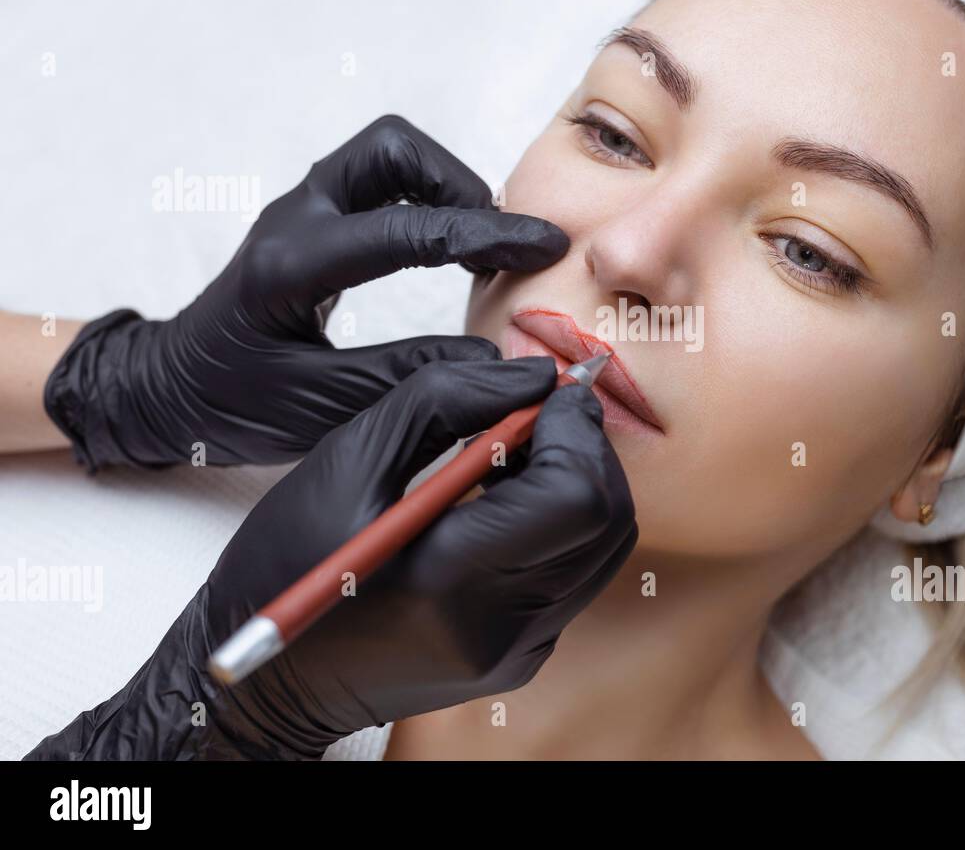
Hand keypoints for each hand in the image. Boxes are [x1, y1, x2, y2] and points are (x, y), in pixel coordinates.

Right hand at [25, 357, 637, 759]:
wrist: (268, 679)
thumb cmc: (289, 561)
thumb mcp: (349, 457)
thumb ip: (446, 401)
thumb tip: (535, 375)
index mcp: (447, 578)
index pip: (574, 496)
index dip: (576, 430)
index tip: (549, 391)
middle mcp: (496, 628)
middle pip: (606, 521)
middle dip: (587, 450)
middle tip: (541, 412)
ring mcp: (514, 653)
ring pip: (603, 549)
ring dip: (580, 483)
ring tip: (520, 454)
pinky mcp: (518, 660)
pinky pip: (575, 577)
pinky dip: (561, 525)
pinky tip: (507, 502)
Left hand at [44, 114, 567, 468]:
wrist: (166, 390)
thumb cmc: (230, 404)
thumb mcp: (320, 408)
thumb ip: (408, 378)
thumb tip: (497, 361)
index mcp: (293, 266)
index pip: (408, 229)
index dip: (488, 236)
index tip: (545, 247)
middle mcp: (297, 218)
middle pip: (393, 148)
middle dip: (460, 184)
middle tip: (498, 244)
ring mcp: (302, 212)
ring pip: (389, 154)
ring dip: (446, 186)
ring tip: (481, 246)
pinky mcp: (313, 221)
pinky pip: (381, 184)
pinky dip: (427, 202)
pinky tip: (449, 250)